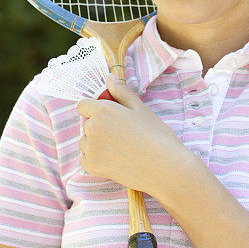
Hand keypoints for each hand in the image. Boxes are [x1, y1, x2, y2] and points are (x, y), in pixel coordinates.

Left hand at [76, 73, 191, 196]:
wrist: (164, 168)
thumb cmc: (156, 136)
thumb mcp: (141, 109)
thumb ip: (122, 92)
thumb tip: (109, 79)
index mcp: (102, 110)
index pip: (83, 106)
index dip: (95, 109)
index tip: (110, 117)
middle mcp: (92, 128)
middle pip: (87, 124)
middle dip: (99, 127)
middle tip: (123, 135)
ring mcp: (90, 149)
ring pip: (86, 142)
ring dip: (97, 144)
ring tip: (121, 148)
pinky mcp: (92, 166)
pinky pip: (88, 159)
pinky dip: (98, 160)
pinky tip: (116, 160)